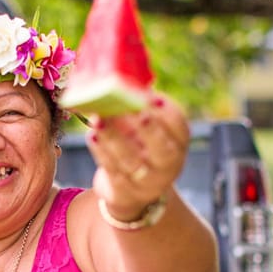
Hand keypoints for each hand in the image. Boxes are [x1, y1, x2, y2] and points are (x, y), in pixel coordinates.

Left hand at [85, 92, 190, 220]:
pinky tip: (93, 136)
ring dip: (114, 138)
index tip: (150, 97)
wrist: (132, 192)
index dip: (166, 112)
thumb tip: (123, 79)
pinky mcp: (125, 192)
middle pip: (162, 149)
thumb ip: (141, 108)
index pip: (179, 127)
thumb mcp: (150, 131)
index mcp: (178, 144)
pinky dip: (101, 152)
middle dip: (148, 129)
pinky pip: (112, 170)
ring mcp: (147, 182)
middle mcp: (168, 166)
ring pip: (131, 161)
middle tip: (133, 111)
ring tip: (99, 119)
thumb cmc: (140, 148)